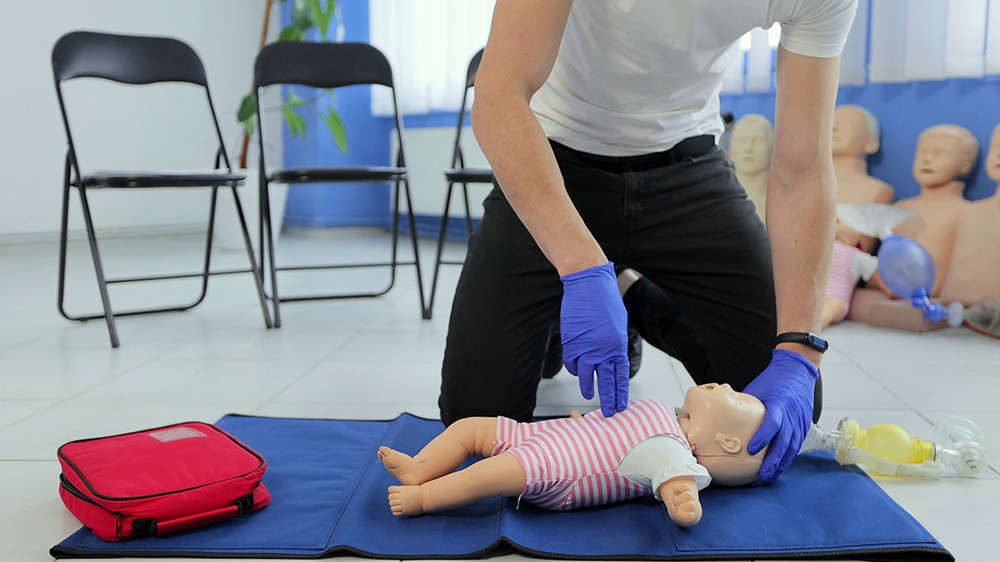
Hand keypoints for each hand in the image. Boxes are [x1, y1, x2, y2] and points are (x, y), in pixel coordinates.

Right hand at [559, 262, 629, 416]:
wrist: (587, 284)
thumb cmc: (605, 299)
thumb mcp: (617, 323)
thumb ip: (615, 343)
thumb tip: (613, 357)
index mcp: (617, 345)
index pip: (620, 376)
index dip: (621, 392)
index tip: (622, 404)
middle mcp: (602, 350)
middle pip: (605, 382)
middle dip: (608, 400)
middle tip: (609, 412)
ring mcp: (585, 348)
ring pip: (585, 376)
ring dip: (588, 388)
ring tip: (589, 396)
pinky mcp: (570, 343)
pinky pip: (572, 364)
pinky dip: (575, 370)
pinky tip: (578, 372)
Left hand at [659, 477, 701, 526]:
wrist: (687, 513)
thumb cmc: (680, 502)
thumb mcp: (677, 493)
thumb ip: (676, 489)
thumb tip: (674, 487)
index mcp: (689, 491)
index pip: (686, 487)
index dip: (678, 488)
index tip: (675, 493)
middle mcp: (693, 499)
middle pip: (688, 495)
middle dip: (678, 499)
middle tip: (676, 503)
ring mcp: (694, 507)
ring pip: (690, 504)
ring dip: (681, 507)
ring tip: (678, 508)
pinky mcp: (693, 516)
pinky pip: (690, 515)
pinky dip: (683, 514)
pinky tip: (680, 513)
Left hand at [743, 349, 818, 482]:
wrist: (797, 370)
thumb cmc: (773, 380)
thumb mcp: (756, 390)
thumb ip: (746, 407)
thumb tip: (724, 421)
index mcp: (779, 403)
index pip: (772, 423)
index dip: (762, 437)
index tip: (751, 450)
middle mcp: (792, 414)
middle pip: (784, 441)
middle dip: (774, 461)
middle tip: (763, 476)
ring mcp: (800, 421)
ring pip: (792, 447)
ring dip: (781, 464)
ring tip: (770, 477)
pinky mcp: (804, 425)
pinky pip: (796, 444)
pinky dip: (788, 457)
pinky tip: (780, 467)